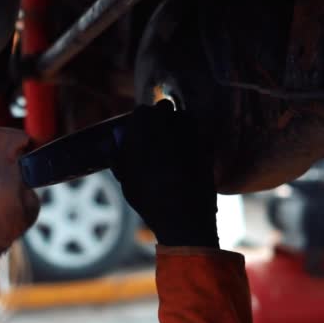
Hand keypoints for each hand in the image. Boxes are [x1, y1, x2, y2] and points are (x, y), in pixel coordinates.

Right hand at [111, 100, 218, 247]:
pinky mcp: (208, 141)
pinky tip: (189, 157)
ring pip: (184, 117)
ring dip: (179, 126)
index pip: (141, 111)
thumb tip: (115, 141)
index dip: (140, 123)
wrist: (183, 214)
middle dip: (161, 119)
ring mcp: (192, 129)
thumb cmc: (148, 196)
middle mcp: (169, 119)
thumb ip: (118, 154)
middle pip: (164, 108)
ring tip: (174, 148)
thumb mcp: (125, 178)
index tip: (139, 135)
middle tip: (157, 139)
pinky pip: (199, 133)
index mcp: (144, 123)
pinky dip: (195, 139)